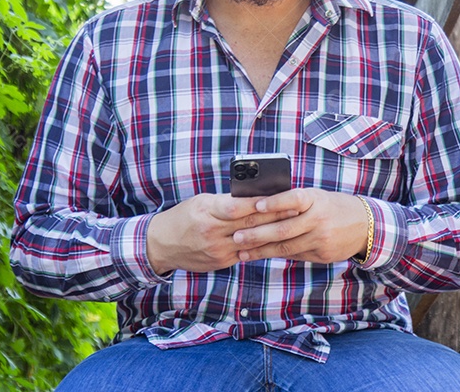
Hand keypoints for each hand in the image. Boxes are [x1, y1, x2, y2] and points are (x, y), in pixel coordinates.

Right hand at [146, 193, 297, 274]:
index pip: (239, 206)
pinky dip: (262, 247)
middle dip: (275, 217)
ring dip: (274, 234)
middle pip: (250, 224)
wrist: (162, 245)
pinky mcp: (221, 262)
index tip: (282, 196)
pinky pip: (246, 254)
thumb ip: (226, 201)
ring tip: (293, 225)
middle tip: (297, 209)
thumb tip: (254, 196)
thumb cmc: (184, 217)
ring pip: (252, 242)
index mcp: (207, 212)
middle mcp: (212, 232)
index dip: (262, 203)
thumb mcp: (201, 202)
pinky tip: (277, 242)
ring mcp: (217, 250)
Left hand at [231, 189, 368, 264]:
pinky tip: (260, 256)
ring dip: (261, 250)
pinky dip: (276, 255)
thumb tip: (260, 208)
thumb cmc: (332, 206)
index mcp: (315, 199)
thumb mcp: (317, 197)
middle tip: (236, 237)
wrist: (365, 225)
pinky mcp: (322, 254)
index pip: (293, 199)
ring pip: (286, 247)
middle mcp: (318, 219)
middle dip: (257, 234)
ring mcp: (321, 239)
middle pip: (284, 228)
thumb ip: (293, 203)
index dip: (275, 202)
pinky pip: (295, 255)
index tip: (256, 205)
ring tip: (242, 252)